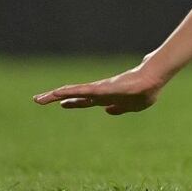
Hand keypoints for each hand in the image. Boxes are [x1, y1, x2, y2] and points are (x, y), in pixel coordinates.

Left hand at [34, 64, 166, 114]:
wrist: (154, 80)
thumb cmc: (146, 91)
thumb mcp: (132, 106)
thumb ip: (119, 108)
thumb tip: (107, 111)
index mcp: (107, 97)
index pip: (86, 100)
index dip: (73, 102)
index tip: (60, 104)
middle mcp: (100, 92)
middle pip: (74, 94)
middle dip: (56, 98)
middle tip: (37, 100)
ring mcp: (99, 89)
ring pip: (73, 92)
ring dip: (55, 96)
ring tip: (38, 99)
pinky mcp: (101, 87)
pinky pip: (81, 90)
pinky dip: (68, 92)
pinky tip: (56, 93)